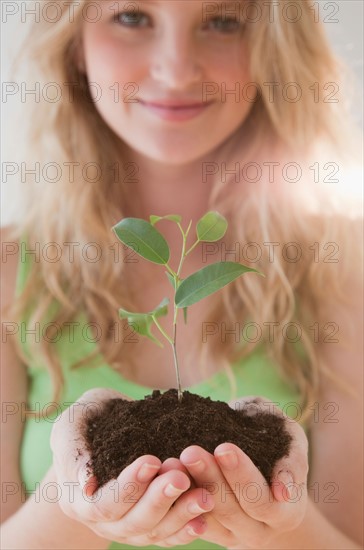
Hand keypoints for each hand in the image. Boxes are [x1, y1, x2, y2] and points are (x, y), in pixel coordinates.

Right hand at [50, 388, 214, 546]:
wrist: (100, 435)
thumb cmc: (87, 421)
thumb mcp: (72, 423)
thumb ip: (74, 448)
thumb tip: (87, 483)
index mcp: (78, 500)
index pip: (103, 504)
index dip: (128, 487)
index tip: (152, 460)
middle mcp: (102, 522)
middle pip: (132, 522)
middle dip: (159, 500)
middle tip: (181, 476)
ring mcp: (126, 528)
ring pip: (154, 532)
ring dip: (180, 515)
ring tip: (204, 496)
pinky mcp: (148, 527)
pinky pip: (168, 536)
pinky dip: (186, 529)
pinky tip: (205, 516)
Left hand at [179, 397, 308, 548]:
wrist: (263, 463)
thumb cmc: (277, 440)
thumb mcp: (289, 437)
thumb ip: (290, 453)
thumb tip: (281, 487)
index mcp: (288, 510)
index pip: (264, 499)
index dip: (243, 475)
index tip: (223, 448)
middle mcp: (262, 529)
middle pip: (233, 509)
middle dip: (210, 477)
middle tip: (191, 450)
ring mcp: (236, 534)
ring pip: (209, 515)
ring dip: (189, 487)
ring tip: (175, 460)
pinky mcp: (213, 532)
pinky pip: (192, 520)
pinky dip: (179, 498)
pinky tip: (167, 473)